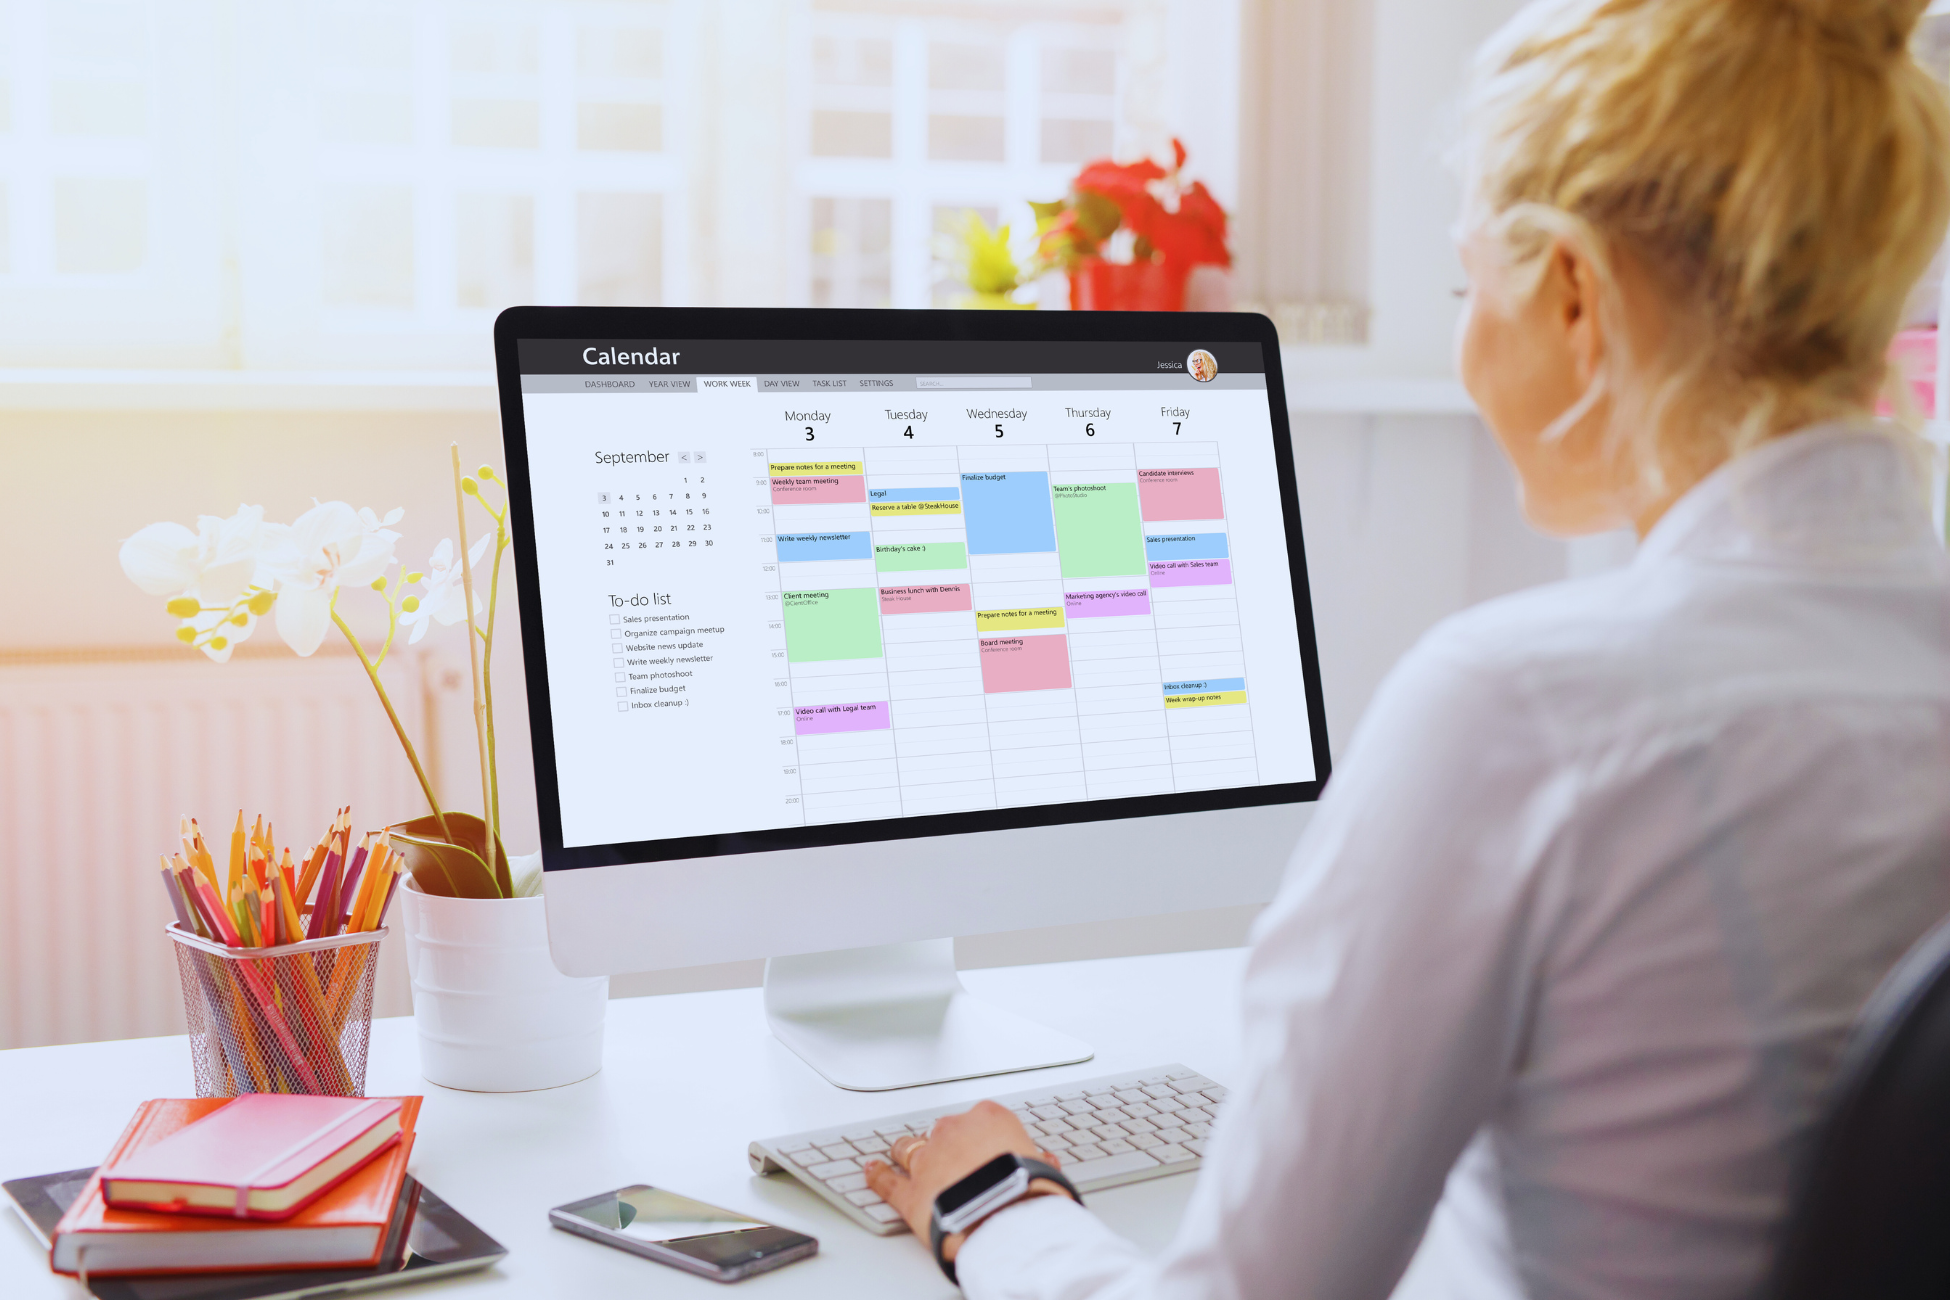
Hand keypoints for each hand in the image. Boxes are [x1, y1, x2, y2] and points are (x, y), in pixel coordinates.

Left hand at [863, 1101, 1065, 1264]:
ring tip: (903, 1153)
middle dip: (945, 1143)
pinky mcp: (910, 1193)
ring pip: (909, 1148)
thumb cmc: (1029, 1191)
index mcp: (989, 1117)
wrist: (1005, 1218)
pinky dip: (877, 1176)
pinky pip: (887, 1182)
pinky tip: (871, 1171)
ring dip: (907, 1151)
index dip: (981, 1136)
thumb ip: (1037, 1160)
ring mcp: (927, 1160)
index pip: (980, 1118)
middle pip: (943, 1131)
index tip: (985, 1147)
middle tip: (953, 1158)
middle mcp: (953, 1132)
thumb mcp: (1044, 1169)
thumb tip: (1043, 1162)